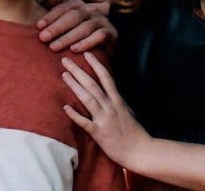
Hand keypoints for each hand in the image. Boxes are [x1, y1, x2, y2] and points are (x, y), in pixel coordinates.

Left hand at [37, 0, 113, 51]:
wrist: (108, 42)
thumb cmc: (83, 31)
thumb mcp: (70, 21)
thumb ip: (58, 12)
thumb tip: (45, 1)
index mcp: (79, 5)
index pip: (63, 8)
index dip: (50, 16)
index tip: (38, 26)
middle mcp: (90, 10)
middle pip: (73, 16)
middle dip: (56, 27)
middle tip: (43, 38)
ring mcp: (101, 20)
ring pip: (84, 27)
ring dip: (68, 37)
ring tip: (54, 47)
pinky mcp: (111, 32)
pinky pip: (99, 36)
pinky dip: (86, 43)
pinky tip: (74, 50)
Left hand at [62, 51, 149, 167]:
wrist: (140, 151)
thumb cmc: (133, 131)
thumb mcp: (127, 110)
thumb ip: (116, 99)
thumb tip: (109, 89)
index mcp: (117, 100)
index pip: (106, 77)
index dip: (95, 64)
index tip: (86, 53)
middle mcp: (110, 106)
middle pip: (92, 84)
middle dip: (78, 71)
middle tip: (65, 60)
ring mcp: (104, 119)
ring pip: (87, 98)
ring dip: (74, 86)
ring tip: (64, 75)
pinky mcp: (99, 133)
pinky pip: (85, 122)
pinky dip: (75, 115)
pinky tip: (65, 108)